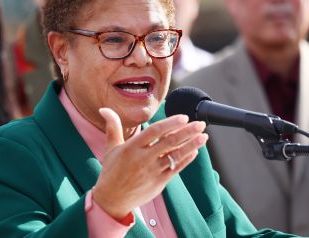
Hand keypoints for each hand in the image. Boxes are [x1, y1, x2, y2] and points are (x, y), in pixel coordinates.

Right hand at [92, 108, 207, 219]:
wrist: (112, 199)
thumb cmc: (111, 171)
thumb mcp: (111, 147)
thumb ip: (112, 126)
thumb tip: (104, 109)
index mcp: (132, 148)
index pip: (154, 131)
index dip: (170, 123)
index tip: (184, 117)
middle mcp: (143, 159)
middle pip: (169, 142)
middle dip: (187, 132)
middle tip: (200, 124)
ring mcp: (153, 171)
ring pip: (176, 156)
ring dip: (192, 145)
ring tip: (204, 136)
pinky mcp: (159, 183)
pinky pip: (176, 169)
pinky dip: (186, 159)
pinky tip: (195, 151)